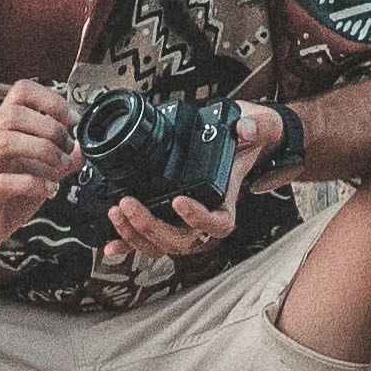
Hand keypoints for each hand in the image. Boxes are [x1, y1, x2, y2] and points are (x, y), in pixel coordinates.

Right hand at [0, 79, 77, 280]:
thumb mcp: (33, 178)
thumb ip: (57, 163)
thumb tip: (82, 148)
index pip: (19, 93)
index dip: (51, 100)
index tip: (72, 121)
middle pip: (12, 114)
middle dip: (49, 127)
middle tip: (66, 149)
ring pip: (3, 142)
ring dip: (41, 151)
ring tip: (59, 166)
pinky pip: (2, 184)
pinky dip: (33, 184)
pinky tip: (48, 190)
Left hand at [101, 103, 276, 263]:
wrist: (238, 140)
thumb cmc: (245, 138)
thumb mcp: (261, 125)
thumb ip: (257, 126)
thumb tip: (243, 128)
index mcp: (226, 199)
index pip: (218, 224)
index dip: (199, 219)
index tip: (180, 201)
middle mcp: (205, 216)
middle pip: (181, 240)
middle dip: (151, 227)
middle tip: (129, 204)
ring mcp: (184, 220)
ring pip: (162, 244)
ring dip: (135, 235)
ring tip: (117, 212)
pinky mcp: (166, 215)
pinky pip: (147, 239)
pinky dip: (127, 244)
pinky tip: (109, 245)